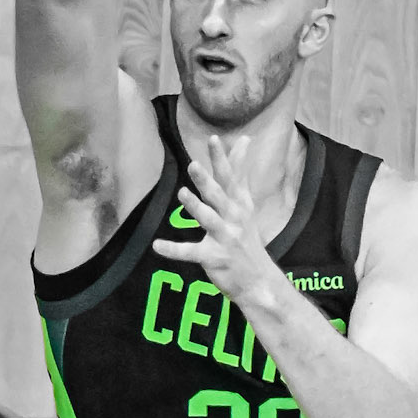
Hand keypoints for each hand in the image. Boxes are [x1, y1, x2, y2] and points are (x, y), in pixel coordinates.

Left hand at [150, 135, 275, 301]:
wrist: (258, 278)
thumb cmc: (246, 236)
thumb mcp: (246, 203)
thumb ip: (239, 173)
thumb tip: (244, 140)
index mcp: (239, 203)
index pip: (230, 177)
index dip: (222, 158)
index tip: (213, 139)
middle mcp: (234, 218)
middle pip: (218, 195)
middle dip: (206, 181)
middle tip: (194, 165)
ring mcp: (225, 238)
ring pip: (208, 219)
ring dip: (196, 207)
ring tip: (182, 193)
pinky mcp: (214, 257)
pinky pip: (191, 252)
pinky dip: (174, 250)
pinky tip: (158, 245)